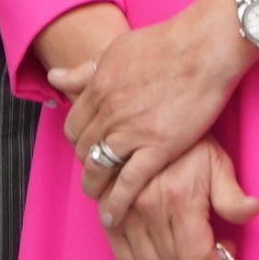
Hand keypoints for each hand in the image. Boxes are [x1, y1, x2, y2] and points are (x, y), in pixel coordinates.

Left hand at [48, 0, 254, 234]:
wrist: (203, 47)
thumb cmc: (166, 43)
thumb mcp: (116, 51)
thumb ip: (84, 71)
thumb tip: (55, 77)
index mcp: (97, 88)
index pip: (74, 125)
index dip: (78, 140)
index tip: (86, 147)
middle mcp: (108, 112)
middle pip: (84, 148)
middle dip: (86, 163)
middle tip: (95, 172)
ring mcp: (132, 131)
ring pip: (99, 167)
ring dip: (95, 186)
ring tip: (98, 198)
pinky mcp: (158, 148)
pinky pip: (129, 182)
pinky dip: (117, 202)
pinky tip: (112, 215)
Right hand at [102, 140, 258, 259]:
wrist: (147, 121)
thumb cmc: (188, 146)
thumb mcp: (218, 164)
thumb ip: (233, 195)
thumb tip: (252, 211)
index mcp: (179, 198)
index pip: (196, 257)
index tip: (223, 251)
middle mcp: (149, 209)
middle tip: (205, 248)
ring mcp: (126, 214)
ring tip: (183, 254)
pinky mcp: (110, 217)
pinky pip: (123, 259)